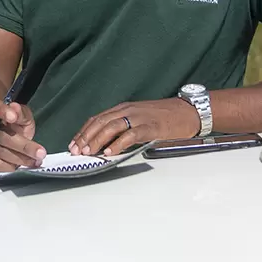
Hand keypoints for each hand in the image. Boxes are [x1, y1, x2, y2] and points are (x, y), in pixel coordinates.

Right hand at [0, 97, 46, 171]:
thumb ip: (21, 113)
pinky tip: (20, 167)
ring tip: (35, 162)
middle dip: (23, 145)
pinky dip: (8, 167)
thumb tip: (15, 108)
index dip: (1, 111)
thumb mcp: (21, 115)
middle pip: (1, 136)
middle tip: (40, 153)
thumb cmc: (13, 123)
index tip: (13, 117)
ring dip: (19, 159)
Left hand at [68, 98, 200, 156]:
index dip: (83, 131)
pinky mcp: (150, 126)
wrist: (187, 112)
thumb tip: (104, 143)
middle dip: (86, 137)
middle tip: (76, 151)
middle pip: (100, 122)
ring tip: (88, 152)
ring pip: (111, 126)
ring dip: (97, 140)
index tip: (74, 143)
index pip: (97, 118)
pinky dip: (117, 143)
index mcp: (124, 108)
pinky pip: (130, 134)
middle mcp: (128, 110)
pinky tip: (109, 152)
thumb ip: (123, 127)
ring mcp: (139, 117)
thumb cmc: (164, 117)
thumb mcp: (139, 118)